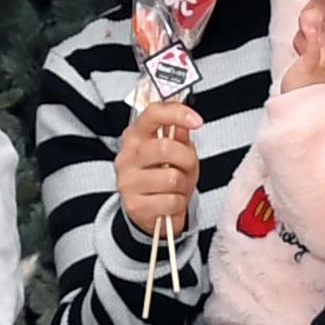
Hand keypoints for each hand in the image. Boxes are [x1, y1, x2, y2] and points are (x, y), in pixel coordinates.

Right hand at [113, 98, 201, 243]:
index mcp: (136, 136)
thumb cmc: (162, 175)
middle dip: (187, 159)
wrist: (149, 211)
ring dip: (184, 184)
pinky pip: (171, 202)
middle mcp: (127, 156)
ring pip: (172, 178)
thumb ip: (179, 136)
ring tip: (177, 187)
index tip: (197, 121)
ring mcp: (128, 182)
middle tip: (187, 166)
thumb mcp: (175, 152)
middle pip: (166, 148)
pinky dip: (179, 203)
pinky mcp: (134, 206)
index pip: (153, 114)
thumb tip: (186, 123)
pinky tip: (170, 201)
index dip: (177, 113)